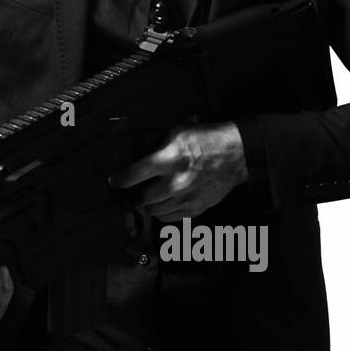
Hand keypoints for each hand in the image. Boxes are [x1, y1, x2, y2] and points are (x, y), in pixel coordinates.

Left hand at [107, 121, 247, 221]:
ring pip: (155, 211)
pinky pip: (171, 218)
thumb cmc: (207, 141)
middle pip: (144, 198)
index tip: (114, 182)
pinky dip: (163, 213)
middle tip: (135, 190)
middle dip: (136, 195)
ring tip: (150, 196)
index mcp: (170, 159)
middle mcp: (177, 181)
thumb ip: (155, 143)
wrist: (235, 155)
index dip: (120, 180)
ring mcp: (187, 198)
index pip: (135, 174)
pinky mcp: (196, 208)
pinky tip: (165, 203)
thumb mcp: (177, 132)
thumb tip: (136, 150)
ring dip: (149, 205)